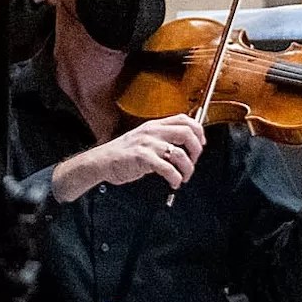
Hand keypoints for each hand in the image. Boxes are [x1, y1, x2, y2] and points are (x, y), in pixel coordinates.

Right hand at [53, 115, 203, 202]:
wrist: (100, 161)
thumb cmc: (123, 153)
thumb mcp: (144, 139)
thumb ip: (162, 139)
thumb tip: (186, 146)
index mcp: (155, 125)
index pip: (185, 119)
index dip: (198, 130)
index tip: (201, 143)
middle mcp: (153, 131)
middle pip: (187, 133)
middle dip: (197, 150)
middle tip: (194, 162)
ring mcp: (147, 144)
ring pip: (180, 153)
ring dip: (188, 168)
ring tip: (184, 176)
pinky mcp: (142, 158)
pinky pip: (167, 168)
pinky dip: (175, 177)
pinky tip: (174, 182)